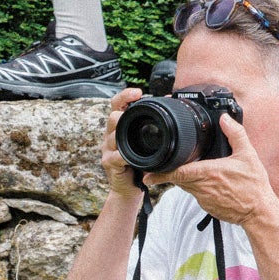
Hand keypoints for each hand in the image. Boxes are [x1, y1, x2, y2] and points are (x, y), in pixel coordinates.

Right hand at [99, 87, 143, 203]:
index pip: (117, 105)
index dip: (124, 96)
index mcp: (121, 126)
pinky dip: (121, 156)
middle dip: (121, 113)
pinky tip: (127, 157)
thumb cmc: (140, 162)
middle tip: (131, 111)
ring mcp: (108, 149)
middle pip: (112, 117)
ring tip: (131, 134)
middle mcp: (111, 135)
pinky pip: (114, 156)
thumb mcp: (146, 141)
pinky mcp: (109, 163)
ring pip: (112, 136)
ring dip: (121, 134)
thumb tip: (170, 100)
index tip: (138, 92)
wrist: (130, 187)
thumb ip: (153, 123)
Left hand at [161, 114, 278, 237]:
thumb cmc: (254, 186)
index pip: (177, 173)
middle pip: (177, 179)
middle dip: (169, 172)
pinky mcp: (207, 207)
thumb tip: (224, 118)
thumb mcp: (248, 155)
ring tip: (188, 170)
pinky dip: (196, 187)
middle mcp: (202, 187)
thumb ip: (235, 134)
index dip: (160, 173)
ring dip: (183, 178)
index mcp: (208, 173)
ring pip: (185, 186)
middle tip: (162, 166)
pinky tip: (208, 182)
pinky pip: (196, 194)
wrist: (259, 213)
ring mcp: (203, 199)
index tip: (148, 173)